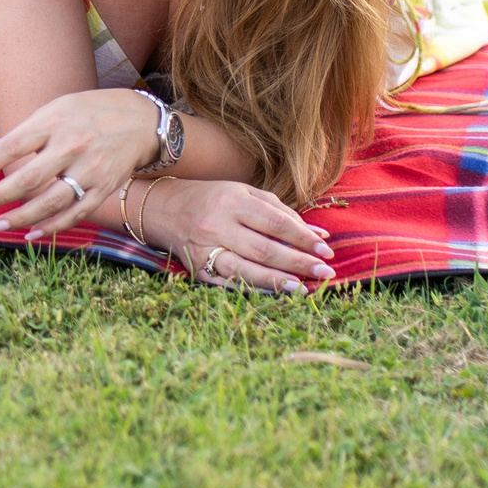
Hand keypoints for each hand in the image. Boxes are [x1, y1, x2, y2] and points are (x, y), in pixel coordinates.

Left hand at [0, 88, 162, 236]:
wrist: (139, 120)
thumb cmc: (86, 113)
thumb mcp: (53, 111)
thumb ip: (20, 133)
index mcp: (52, 122)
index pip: (11, 147)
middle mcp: (70, 146)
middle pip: (27, 179)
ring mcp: (89, 169)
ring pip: (50, 202)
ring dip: (20, 218)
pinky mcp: (105, 188)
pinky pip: (75, 213)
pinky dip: (52, 227)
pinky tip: (31, 234)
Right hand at [144, 178, 336, 295]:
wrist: (161, 209)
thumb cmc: (211, 199)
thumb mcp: (243, 194)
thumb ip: (280, 211)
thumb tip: (319, 234)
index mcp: (232, 201)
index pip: (276, 223)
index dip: (303, 238)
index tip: (326, 250)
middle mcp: (217, 225)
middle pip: (265, 249)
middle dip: (299, 263)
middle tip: (326, 272)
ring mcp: (205, 249)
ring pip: (247, 270)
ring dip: (279, 282)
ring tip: (305, 289)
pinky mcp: (197, 270)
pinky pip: (229, 284)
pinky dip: (254, 290)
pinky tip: (275, 294)